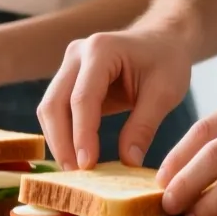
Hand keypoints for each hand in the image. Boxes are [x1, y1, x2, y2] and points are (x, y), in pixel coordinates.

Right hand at [37, 28, 192, 169]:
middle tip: (76, 176)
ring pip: (49, 108)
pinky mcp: (68, 78)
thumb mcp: (165, 92)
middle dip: (61, 142)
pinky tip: (75, 156)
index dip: (82, 134)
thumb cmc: (167, 61)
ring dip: (58, 141)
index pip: (82, 98)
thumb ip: (144, 126)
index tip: (88, 166)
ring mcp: (69, 65)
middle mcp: (77, 54)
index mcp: (101, 50)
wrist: (163, 39)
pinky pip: (57, 110)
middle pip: (54, 103)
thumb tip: (128, 162)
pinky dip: (62, 134)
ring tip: (75, 171)